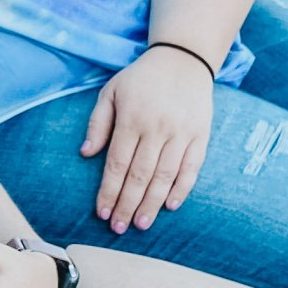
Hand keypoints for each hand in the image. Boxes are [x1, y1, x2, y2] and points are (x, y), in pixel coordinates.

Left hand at [81, 50, 211, 232]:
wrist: (182, 59)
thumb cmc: (140, 78)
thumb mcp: (111, 92)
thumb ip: (98, 123)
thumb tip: (86, 154)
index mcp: (132, 118)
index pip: (117, 163)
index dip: (109, 191)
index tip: (102, 212)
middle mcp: (157, 128)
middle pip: (140, 175)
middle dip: (128, 205)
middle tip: (119, 227)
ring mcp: (182, 133)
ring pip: (165, 176)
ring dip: (152, 203)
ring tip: (141, 224)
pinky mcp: (201, 135)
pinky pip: (192, 168)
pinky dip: (182, 189)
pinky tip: (170, 206)